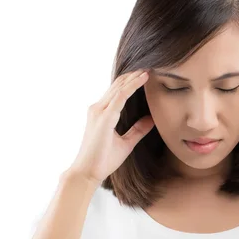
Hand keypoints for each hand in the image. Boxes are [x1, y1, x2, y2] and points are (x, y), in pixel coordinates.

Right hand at [67, 68, 154, 184]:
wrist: (87, 173)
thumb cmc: (103, 160)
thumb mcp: (126, 143)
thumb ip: (137, 130)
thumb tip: (151, 119)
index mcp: (102, 114)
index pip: (118, 91)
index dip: (132, 80)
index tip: (146, 73)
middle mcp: (98, 109)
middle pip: (118, 84)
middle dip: (134, 74)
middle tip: (150, 65)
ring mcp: (99, 111)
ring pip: (119, 87)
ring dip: (135, 76)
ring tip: (149, 67)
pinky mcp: (104, 117)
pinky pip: (120, 96)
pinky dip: (132, 85)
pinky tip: (143, 79)